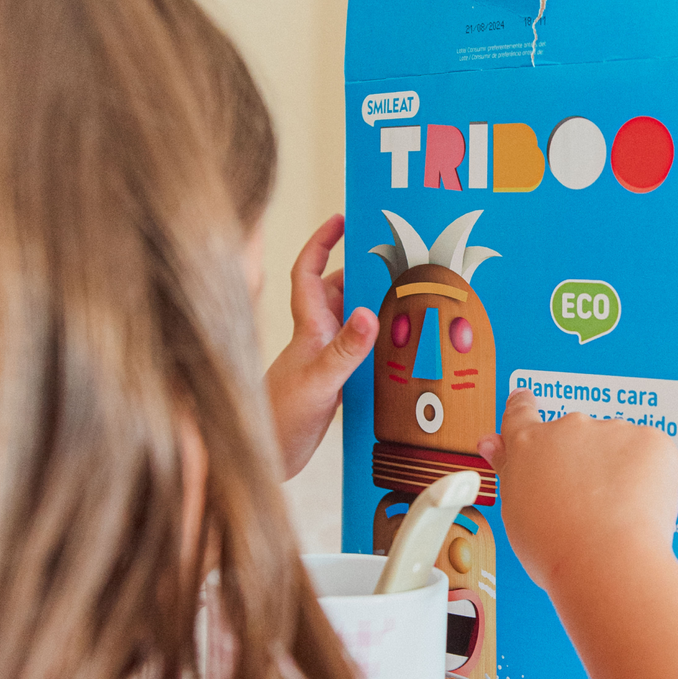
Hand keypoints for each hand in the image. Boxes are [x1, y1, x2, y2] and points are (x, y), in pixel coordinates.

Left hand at [265, 215, 377, 479]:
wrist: (268, 459)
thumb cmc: (281, 419)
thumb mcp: (320, 381)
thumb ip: (346, 349)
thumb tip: (368, 313)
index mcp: (309, 328)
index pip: (309, 272)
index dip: (321, 242)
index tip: (341, 219)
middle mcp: (315, 338)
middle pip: (337, 292)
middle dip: (363, 272)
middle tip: (396, 258)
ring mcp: (323, 359)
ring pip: (351, 322)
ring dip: (375, 309)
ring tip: (409, 298)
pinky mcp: (333, 382)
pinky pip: (359, 352)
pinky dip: (378, 345)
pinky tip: (400, 350)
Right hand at [477, 390, 677, 595]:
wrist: (606, 562)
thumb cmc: (558, 548)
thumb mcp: (516, 510)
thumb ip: (509, 469)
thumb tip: (493, 445)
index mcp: (529, 445)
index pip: (520, 412)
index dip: (524, 408)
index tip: (525, 403)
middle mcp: (568, 428)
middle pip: (576, 434)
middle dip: (583, 460)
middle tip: (587, 501)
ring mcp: (611, 431)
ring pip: (618, 444)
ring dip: (619, 468)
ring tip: (615, 512)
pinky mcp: (650, 441)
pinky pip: (652, 452)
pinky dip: (651, 474)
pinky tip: (640, 505)